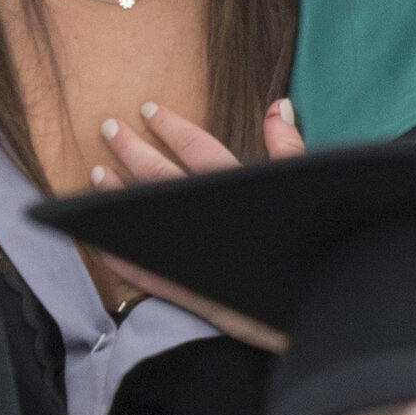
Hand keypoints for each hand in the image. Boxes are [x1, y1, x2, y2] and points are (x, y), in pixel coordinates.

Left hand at [87, 99, 302, 342]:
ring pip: (144, 219)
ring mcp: (192, 254)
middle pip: (160, 176)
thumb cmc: (318, 246)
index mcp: (237, 189)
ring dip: (116, 195)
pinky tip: (100, 244)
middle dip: (132, 149)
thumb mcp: (306, 188)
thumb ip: (289, 148)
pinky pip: (143, 274)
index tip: (148, 109)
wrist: (319, 308)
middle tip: (108, 127)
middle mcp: (207, 218)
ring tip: (97, 174)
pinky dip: (119, 259)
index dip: (172, 127)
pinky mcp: (188, 291)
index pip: (198, 148)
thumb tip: (276, 106)